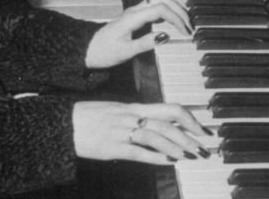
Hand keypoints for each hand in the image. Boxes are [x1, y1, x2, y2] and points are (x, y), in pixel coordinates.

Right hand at [72, 100, 210, 163]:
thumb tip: (156, 123)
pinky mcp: (113, 147)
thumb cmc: (89, 116)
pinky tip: (168, 162)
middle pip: (168, 122)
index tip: (203, 130)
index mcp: (134, 106)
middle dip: (190, 135)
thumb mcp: (116, 110)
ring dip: (177, 147)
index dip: (190, 118)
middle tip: (204, 147)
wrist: (64, 123)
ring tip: (191, 156)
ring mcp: (123, 131)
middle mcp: (132, 116)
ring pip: (157, 136)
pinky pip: (138, 151)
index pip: (170, 107)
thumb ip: (136, 115)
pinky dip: (156, 157)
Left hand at [85, 0, 191, 68]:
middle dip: (180, 9)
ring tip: (186, 21)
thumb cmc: (104, 51)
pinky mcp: (135, 16)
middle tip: (190, 25)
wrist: (88, 49)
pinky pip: (154, 6)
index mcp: (133, 17)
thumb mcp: (125, 52)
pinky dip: (168, 9)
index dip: (176, 18)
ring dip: (174, 7)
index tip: (186, 31)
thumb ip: (145, 43)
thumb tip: (165, 37)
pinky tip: (173, 20)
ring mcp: (134, 11)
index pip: (161, 9)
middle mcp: (134, 10)